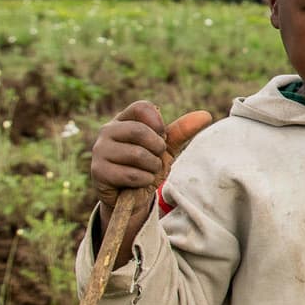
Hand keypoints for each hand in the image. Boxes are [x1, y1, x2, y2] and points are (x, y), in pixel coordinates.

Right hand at [91, 102, 210, 212]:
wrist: (131, 197)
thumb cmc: (146, 166)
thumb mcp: (165, 148)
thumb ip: (182, 131)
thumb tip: (206, 115)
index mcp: (122, 120)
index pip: (142, 107)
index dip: (158, 123)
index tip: (161, 137)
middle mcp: (107, 131)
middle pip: (139, 130)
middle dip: (157, 148)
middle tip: (156, 158)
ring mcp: (100, 151)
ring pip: (137, 154)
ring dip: (152, 167)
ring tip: (148, 172)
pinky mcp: (99, 172)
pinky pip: (131, 174)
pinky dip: (144, 181)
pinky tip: (140, 182)